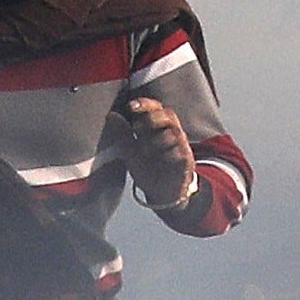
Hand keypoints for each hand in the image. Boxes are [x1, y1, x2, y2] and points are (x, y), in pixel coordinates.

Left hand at [121, 95, 200, 209]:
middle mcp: (172, 133)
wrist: (161, 194)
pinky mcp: (187, 161)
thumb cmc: (147, 168)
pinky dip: (169, 155)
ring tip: (143, 151)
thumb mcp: (130, 152)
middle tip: (136, 128)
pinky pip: (182, 152)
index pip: (155, 108)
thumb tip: (111, 115)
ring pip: (175, 133)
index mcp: (158, 128)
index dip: (145, 104)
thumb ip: (123, 134)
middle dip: (152, 118)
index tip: (130, 107)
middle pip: (169, 115)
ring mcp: (181, 146)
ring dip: (157, 140)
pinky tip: (160, 160)